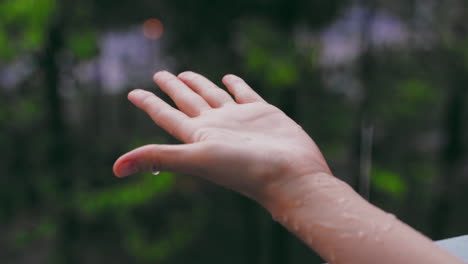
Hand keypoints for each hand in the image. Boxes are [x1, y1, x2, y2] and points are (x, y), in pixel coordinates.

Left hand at [113, 71, 330, 200]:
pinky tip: (228, 78)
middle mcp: (215, 127)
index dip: (148, 104)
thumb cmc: (245, 169)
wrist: (290, 175)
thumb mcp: (197, 158)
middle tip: (160, 74)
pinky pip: (244, 94)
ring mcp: (239, 119)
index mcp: (198, 136)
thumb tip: (115, 168)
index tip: (132, 92)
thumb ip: (158, 157)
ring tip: (186, 75)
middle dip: (173, 88)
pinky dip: (235, 85)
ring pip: (214, 96)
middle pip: (188, 102)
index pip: (166, 116)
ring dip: (199, 85)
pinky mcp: (262, 113)